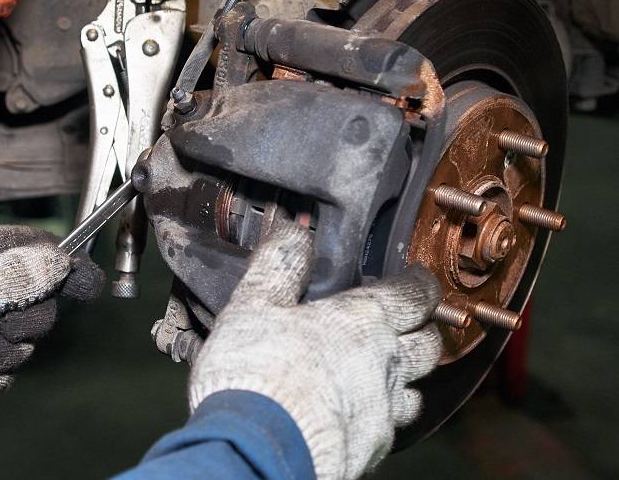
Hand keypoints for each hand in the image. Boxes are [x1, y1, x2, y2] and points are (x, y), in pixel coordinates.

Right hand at [189, 222, 440, 478]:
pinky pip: (391, 426)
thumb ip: (279, 264)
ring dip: (407, 376)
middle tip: (408, 323)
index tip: (418, 278)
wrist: (259, 450)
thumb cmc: (258, 374)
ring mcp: (383, 411)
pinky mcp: (372, 448)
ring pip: (416, 389)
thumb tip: (295, 233)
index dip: (420, 284)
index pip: (414, 295)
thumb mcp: (255, 304)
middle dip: (423, 331)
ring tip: (385, 370)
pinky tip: (357, 411)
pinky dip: (382, 413)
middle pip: (428, 345)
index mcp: (362, 321)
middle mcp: (385, 365)